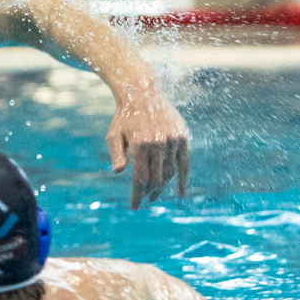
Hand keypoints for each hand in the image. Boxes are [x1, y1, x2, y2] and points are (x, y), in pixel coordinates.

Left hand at [106, 90, 189, 209]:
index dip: (137, 195)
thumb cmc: (124, 117)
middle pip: (156, 178)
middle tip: (144, 200)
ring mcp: (172, 140)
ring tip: (154, 195)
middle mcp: (158, 144)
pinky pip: (185, 162)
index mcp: (140, 145)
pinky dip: (183, 179)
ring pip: (170, 172)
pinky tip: (180, 193)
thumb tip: (118, 172)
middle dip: (148, 193)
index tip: (134, 206)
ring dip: (162, 187)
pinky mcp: (181, 137)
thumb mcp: (114, 135)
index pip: (140, 178)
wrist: (142, 93)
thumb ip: (117, 153)